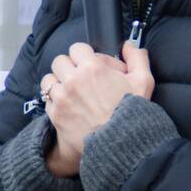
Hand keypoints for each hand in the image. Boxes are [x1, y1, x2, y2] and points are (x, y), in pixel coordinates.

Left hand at [41, 42, 154, 170]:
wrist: (120, 144)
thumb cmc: (132, 112)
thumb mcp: (143, 81)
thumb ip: (137, 58)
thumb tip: (129, 45)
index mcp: (92, 68)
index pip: (76, 48)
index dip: (84, 55)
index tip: (89, 64)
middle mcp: (73, 80)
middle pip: (59, 61)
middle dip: (69, 67)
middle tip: (79, 77)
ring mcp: (62, 98)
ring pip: (48, 80)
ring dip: (57, 83)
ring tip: (69, 91)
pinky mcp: (55, 114)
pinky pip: (47, 100)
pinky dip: (54, 101)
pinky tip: (67, 106)